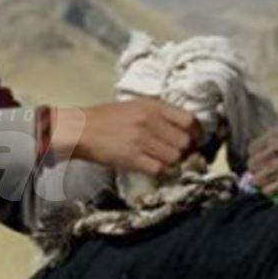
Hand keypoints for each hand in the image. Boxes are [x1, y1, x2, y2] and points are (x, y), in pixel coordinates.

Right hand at [51, 98, 201, 176]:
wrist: (80, 129)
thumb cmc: (107, 118)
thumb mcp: (136, 106)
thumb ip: (159, 114)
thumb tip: (184, 130)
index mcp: (153, 106)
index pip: (189, 121)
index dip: (196, 134)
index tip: (194, 141)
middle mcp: (150, 121)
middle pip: (184, 142)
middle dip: (186, 152)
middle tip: (180, 156)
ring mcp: (141, 140)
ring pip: (174, 158)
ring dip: (173, 164)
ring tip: (165, 162)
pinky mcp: (132, 157)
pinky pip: (159, 169)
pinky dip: (161, 172)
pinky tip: (154, 168)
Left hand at [247, 121, 277, 195]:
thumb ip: (277, 137)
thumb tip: (268, 146)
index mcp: (274, 134)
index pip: (251, 149)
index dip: (257, 154)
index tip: (263, 158)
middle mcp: (273, 150)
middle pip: (252, 165)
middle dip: (258, 168)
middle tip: (266, 170)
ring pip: (257, 180)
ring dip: (263, 181)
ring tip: (270, 180)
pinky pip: (269, 190)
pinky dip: (271, 191)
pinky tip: (277, 188)